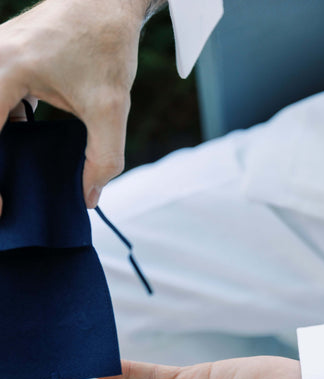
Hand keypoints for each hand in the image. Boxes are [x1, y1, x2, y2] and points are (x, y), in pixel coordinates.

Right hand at [0, 0, 149, 210]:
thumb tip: (89, 198)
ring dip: (3, 147)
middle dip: (0, 164)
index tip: (1, 209)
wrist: (107, 0)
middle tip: (6, 198)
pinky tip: (25, 144)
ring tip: (14, 180)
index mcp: (6, 69)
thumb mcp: (110, 109)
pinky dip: (6, 126)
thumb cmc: (106, 45)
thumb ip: (103, 159)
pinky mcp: (2, 59)